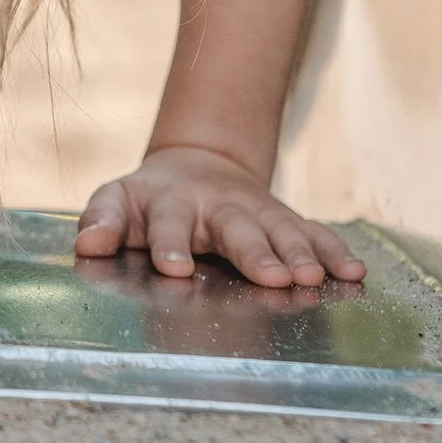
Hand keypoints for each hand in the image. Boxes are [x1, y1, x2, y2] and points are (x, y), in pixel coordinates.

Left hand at [74, 145, 366, 287]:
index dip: (170, 245)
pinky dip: (335, 251)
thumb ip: (101, 221)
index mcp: (170, 203)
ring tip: (313, 277)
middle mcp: (218, 205)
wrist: (198, 164)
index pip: (167, 223)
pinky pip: (314, 234)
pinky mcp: (285, 220)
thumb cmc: (149, 200)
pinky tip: (354, 272)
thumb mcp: (117, 201)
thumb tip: (87, 245)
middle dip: (255, 253)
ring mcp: (256, 212)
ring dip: (300, 253)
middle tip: (273, 278)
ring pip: (281, 230)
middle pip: (237, 228)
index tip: (174, 269)